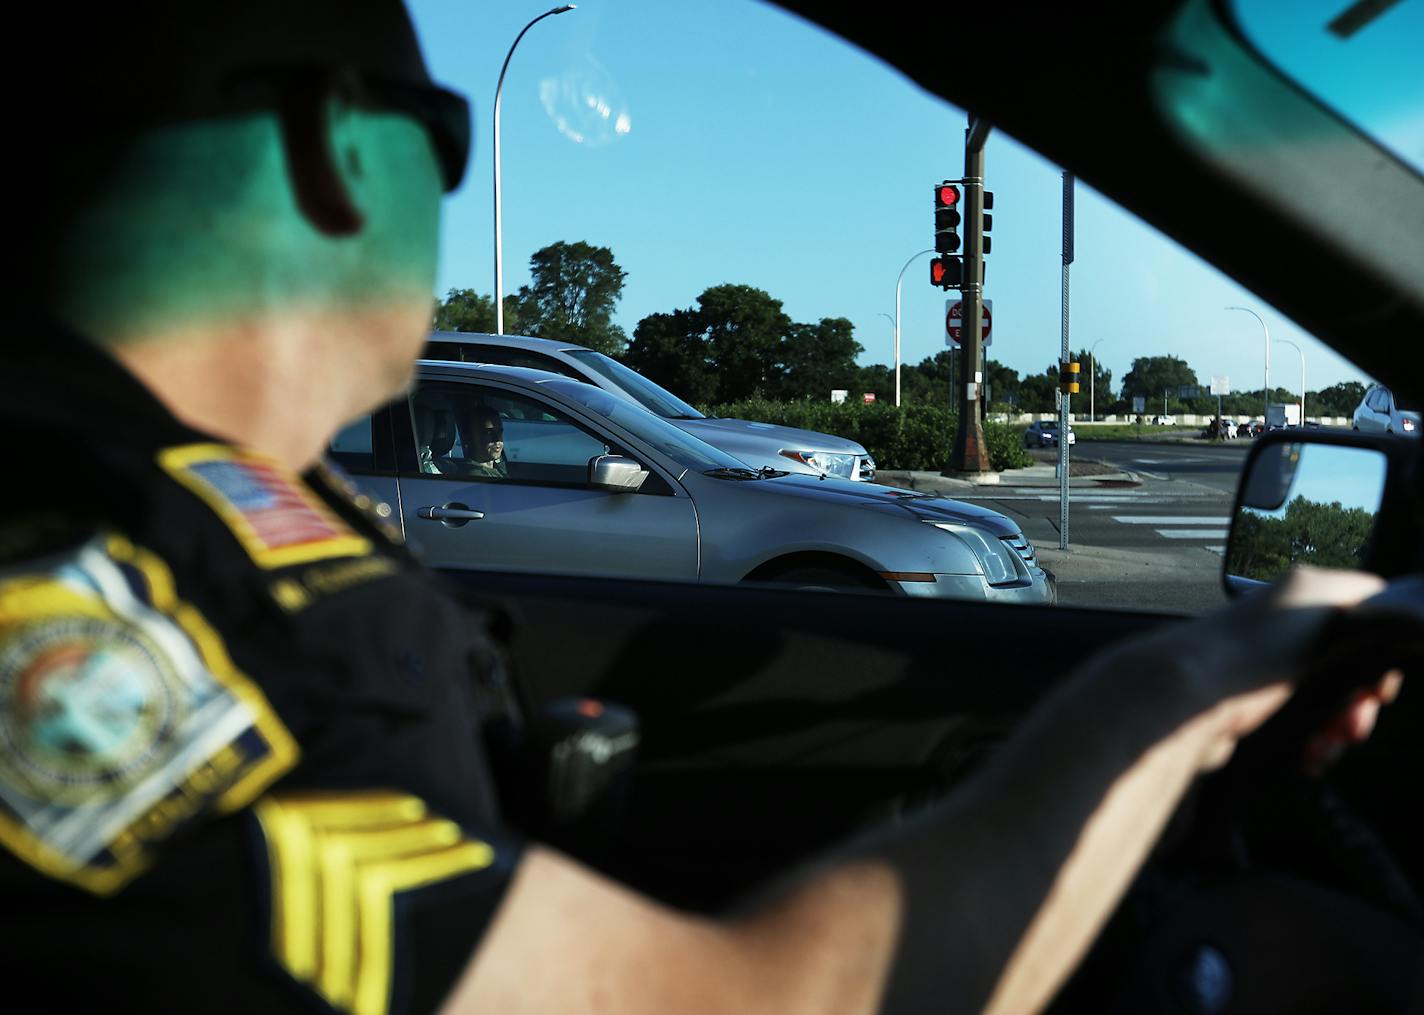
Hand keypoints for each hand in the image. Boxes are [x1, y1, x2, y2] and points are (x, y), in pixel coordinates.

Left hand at [1125, 567, 1401, 771]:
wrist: (1179, 703)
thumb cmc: (1249, 654)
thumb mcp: (1325, 613)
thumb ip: (1368, 605)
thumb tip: (1402, 611)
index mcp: (1304, 593)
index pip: (1371, 612)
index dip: (1384, 651)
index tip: (1379, 687)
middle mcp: (1286, 622)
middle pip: (1353, 662)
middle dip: (1361, 700)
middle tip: (1355, 725)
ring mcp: (1269, 662)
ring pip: (1330, 697)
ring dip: (1340, 726)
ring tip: (1329, 745)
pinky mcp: (1253, 700)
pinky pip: (1300, 720)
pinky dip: (1313, 739)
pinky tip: (1310, 756)